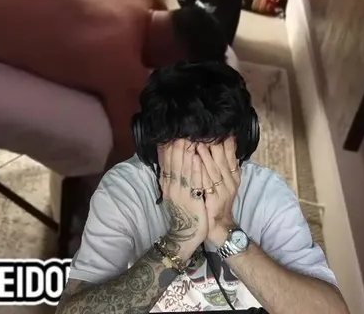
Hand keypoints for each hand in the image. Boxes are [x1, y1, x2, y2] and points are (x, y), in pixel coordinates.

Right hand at [157, 139, 208, 261]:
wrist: (185, 234)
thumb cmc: (183, 209)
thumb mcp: (174, 190)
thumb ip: (173, 174)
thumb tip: (171, 154)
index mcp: (167, 182)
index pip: (165, 160)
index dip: (168, 145)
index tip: (172, 130)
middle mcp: (171, 186)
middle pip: (173, 162)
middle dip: (178, 144)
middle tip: (183, 128)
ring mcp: (181, 193)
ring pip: (183, 169)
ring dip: (186, 153)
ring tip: (190, 137)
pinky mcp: (191, 200)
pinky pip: (194, 182)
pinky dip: (195, 169)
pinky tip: (198, 158)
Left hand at [197, 140, 241, 246]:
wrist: (219, 226)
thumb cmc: (218, 201)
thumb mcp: (224, 182)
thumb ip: (224, 166)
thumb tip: (224, 145)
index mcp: (233, 177)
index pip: (231, 156)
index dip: (227, 142)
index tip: (221, 129)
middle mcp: (230, 182)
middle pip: (223, 160)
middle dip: (216, 144)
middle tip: (207, 130)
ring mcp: (223, 190)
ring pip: (215, 169)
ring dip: (207, 154)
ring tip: (199, 141)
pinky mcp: (214, 198)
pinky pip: (207, 182)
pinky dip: (201, 170)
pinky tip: (195, 160)